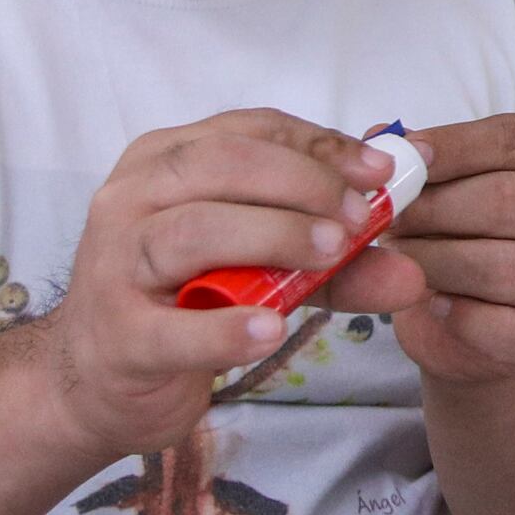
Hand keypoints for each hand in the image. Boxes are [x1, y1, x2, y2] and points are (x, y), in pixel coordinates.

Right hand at [33, 112, 426, 461]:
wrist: (100, 384)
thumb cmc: (186, 306)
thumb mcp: (266, 272)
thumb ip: (338, 267)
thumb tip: (414, 272)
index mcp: (166, 161)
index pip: (251, 130)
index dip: (322, 146)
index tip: (383, 173)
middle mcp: (131, 198)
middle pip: (221, 165)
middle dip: (302, 185)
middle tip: (361, 218)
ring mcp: (115, 264)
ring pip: (194, 230)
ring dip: (272, 236)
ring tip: (332, 255)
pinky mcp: (117, 335)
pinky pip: (172, 326)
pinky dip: (224, 327)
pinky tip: (271, 329)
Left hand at [379, 111, 514, 384]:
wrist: (479, 330)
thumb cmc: (462, 241)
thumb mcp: (445, 190)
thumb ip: (420, 164)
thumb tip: (380, 139)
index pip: (514, 140)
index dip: (455, 145)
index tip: (406, 155)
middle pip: (509, 200)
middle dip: (435, 209)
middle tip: (385, 218)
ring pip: (503, 267)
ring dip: (436, 263)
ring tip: (397, 260)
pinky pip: (500, 324)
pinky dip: (456, 315)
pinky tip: (432, 302)